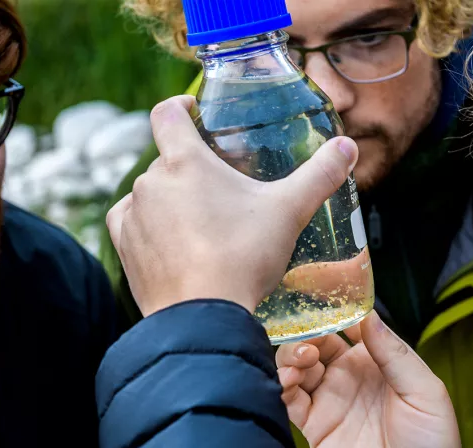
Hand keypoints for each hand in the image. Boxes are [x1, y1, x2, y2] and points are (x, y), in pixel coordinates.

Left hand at [106, 95, 358, 316]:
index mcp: (184, 162)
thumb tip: (346, 147)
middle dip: (190, 168)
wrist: (202, 317)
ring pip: (150, 194)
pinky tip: (170, 240)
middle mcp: (150, 183)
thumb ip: (319, 176)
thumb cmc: (243, 257)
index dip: (179, 106)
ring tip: (199, 220)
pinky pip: (132, 225)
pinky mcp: (125, 250)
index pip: (166, 114)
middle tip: (220, 187)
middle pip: (167, 160)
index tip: (193, 110)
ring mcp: (133, 217)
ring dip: (170, 199)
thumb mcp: (289, 211)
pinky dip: (149, 226)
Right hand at [276, 312, 465, 447]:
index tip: (322, 295)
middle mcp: (348, 375)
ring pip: (297, 364)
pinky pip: (289, 399)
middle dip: (307, 332)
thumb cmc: (432, 445)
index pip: (349, 324)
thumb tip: (369, 317)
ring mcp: (329, 399)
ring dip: (291, 355)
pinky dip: (280, 385)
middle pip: (316, 340)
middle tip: (309, 339)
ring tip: (301, 361)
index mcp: (377, 360)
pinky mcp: (313, 426)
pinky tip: (286, 380)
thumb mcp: (425, 392)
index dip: (335, 309)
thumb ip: (395, 354)